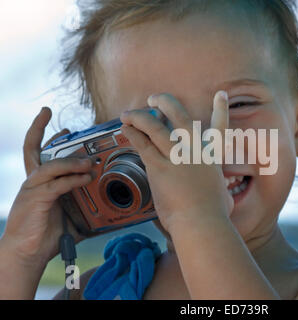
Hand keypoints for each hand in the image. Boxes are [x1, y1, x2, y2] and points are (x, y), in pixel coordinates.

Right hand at [1, 107, 90, 269]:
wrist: (28, 254)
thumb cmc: (47, 235)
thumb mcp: (72, 218)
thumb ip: (87, 209)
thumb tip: (111, 211)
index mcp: (40, 183)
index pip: (40, 154)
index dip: (48, 138)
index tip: (64, 130)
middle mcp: (33, 182)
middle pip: (31, 149)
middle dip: (39, 129)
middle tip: (58, 121)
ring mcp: (32, 190)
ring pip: (50, 166)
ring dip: (71, 162)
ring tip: (89, 162)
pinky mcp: (34, 200)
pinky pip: (55, 185)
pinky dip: (72, 180)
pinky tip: (85, 178)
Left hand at [120, 91, 233, 233]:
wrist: (201, 222)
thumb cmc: (214, 214)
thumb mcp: (222, 194)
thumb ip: (218, 186)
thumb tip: (222, 192)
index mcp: (212, 155)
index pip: (220, 126)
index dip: (221, 108)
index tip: (220, 94)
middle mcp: (195, 150)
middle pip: (179, 115)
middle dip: (165, 102)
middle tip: (154, 99)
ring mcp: (176, 156)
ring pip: (154, 126)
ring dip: (139, 116)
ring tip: (128, 114)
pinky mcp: (158, 167)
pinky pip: (142, 144)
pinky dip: (132, 134)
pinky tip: (125, 129)